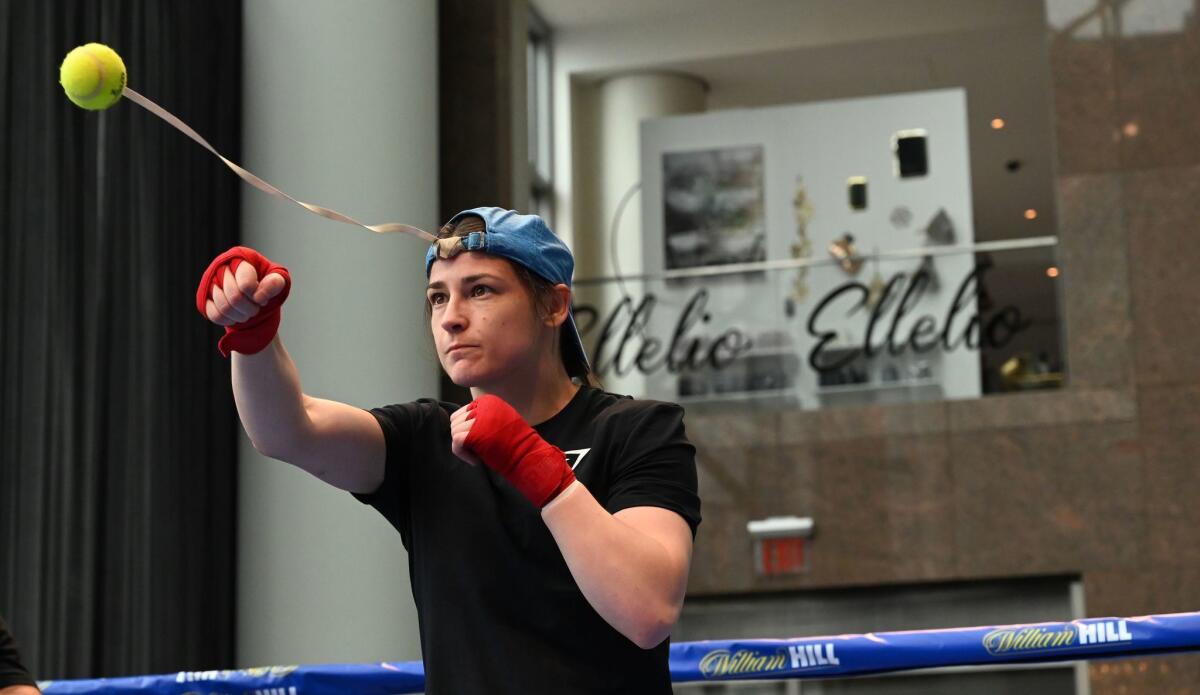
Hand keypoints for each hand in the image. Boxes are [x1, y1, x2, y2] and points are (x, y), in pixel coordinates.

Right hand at [195, 247, 290, 355]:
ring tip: (248, 314)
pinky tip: (236, 317)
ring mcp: (210, 282)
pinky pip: (215, 315)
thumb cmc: (266, 284)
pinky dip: (229, 320)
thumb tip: (259, 295)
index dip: (257, 297)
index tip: (262, 299)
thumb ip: (275, 282)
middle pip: (235, 297)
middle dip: (250, 309)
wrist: (254, 296)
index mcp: (240, 258)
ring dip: (241, 316)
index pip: (246, 284)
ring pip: (224, 307)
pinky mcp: (204, 297)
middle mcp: (222, 267)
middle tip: (256, 310)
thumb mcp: (279, 280)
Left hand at [456, 395, 574, 507]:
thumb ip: (482, 417)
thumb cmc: (515, 444)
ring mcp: (478, 418)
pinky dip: (462, 454)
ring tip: (478, 455)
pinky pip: (456, 442)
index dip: (467, 430)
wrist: (528, 456)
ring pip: (455, 431)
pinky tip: (476, 460)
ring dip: (463, 447)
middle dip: (463, 437)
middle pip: (456, 421)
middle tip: (477, 450)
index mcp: (489, 400)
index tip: (480, 442)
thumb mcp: (500, 421)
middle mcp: (482, 405)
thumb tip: (460, 423)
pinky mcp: (474, 433)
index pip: (462, 412)